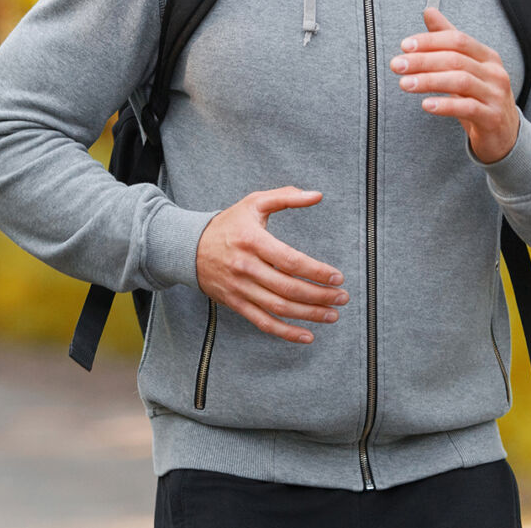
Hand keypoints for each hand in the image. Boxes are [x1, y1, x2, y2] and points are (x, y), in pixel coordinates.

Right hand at [195, 187, 346, 343]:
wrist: (188, 247)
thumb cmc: (229, 224)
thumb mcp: (254, 203)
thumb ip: (286, 197)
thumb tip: (316, 195)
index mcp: (252, 240)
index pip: (289, 260)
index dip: (316, 271)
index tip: (337, 277)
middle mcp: (245, 266)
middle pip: (287, 287)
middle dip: (319, 295)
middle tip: (342, 297)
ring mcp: (239, 288)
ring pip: (278, 307)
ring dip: (309, 314)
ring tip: (332, 314)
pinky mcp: (235, 303)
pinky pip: (263, 322)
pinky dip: (285, 332)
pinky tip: (307, 335)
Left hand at [391, 7, 520, 163]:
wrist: (504, 133)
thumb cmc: (480, 96)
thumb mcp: (466, 66)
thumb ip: (447, 39)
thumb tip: (429, 12)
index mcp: (487, 56)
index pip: (457, 40)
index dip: (430, 41)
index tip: (405, 46)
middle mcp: (494, 72)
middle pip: (456, 59)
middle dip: (423, 61)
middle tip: (397, 65)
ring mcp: (495, 95)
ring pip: (460, 82)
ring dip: (428, 81)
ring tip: (405, 83)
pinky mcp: (492, 117)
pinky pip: (467, 108)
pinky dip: (444, 105)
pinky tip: (425, 104)